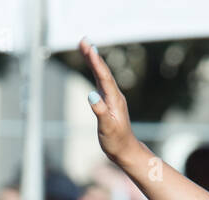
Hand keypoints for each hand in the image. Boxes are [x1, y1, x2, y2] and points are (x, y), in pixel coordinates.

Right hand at [80, 39, 140, 163]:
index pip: (103, 76)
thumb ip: (100, 111)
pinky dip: (95, 70)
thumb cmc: (116, 141)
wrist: (125, 150)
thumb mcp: (107, 128)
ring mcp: (112, 98)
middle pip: (102, 71)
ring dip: (93, 60)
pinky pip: (101, 81)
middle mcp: (115, 95)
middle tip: (83, 40)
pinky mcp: (109, 101)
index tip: (88, 47)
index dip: (95, 61)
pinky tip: (92, 65)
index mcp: (114, 99)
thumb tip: (91, 94)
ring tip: (85, 47)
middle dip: (93, 55)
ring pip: (101, 74)